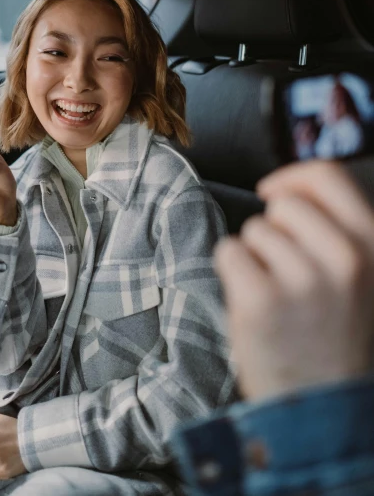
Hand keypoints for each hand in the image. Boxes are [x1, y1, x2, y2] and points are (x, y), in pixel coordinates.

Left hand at [215, 160, 373, 400]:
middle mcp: (345, 258)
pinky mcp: (260, 301)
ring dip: (256, 258)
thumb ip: (336, 231)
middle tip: (286, 275)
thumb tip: (284, 189)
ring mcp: (303, 280)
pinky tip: (255, 305)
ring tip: (278, 298)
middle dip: (274, 231)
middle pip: (282, 206)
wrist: (324, 412)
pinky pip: (228, 252)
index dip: (292, 177)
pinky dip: (233, 274)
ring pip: (253, 231)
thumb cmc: (334, 338)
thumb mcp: (360, 276)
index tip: (272, 190)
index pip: (328, 175)